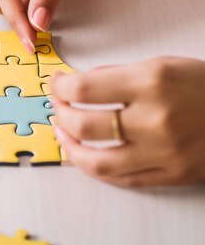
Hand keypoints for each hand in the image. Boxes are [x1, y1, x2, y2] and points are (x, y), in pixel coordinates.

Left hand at [51, 58, 204, 186]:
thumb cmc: (203, 84)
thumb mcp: (161, 64)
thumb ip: (116, 74)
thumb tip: (76, 84)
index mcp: (151, 83)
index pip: (83, 90)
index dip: (60, 88)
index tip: (56, 85)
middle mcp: (155, 120)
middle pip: (84, 126)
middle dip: (61, 115)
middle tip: (57, 107)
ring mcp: (164, 153)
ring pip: (98, 162)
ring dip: (70, 148)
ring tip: (62, 134)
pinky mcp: (172, 176)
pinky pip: (122, 180)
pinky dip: (96, 169)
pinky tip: (85, 155)